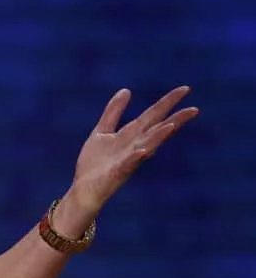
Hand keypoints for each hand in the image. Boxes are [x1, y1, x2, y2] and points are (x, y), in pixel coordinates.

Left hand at [70, 86, 198, 214]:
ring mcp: (128, 160)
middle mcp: (135, 146)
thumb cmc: (95, 163)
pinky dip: (137, 157)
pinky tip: (144, 151)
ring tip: (172, 125)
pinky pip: (129, 164)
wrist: (84, 188)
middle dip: (174, 119)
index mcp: (131, 135)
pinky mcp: (117, 172)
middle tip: (194, 109)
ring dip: (159, 137)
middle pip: (157, 130)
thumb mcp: (102, 131)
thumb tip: (126, 90)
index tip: (185, 89)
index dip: (168, 102)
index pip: (153, 116)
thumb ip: (113, 112)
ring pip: (148, 146)